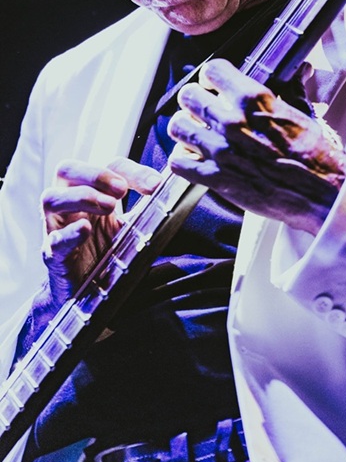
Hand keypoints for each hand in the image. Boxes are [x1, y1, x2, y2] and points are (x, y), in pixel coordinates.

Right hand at [41, 157, 160, 306]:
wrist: (86, 295)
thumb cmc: (106, 253)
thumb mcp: (130, 227)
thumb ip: (148, 211)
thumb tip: (179, 197)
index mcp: (92, 192)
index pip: (109, 166)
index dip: (133, 171)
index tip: (156, 185)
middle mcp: (70, 204)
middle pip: (67, 169)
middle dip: (95, 173)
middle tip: (121, 190)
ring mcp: (57, 228)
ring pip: (51, 197)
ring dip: (82, 197)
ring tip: (109, 207)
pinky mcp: (53, 255)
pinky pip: (53, 239)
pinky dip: (69, 233)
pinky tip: (86, 231)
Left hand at [167, 59, 345, 234]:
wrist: (321, 194)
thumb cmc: (315, 156)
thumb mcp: (305, 114)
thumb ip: (294, 89)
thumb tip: (302, 70)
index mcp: (254, 99)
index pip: (213, 70)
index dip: (212, 78)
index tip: (215, 86)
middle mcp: (232, 120)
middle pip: (188, 95)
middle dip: (195, 101)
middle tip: (203, 110)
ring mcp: (221, 150)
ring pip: (177, 126)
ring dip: (186, 130)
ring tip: (196, 135)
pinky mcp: (216, 178)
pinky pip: (177, 162)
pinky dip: (183, 161)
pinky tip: (196, 160)